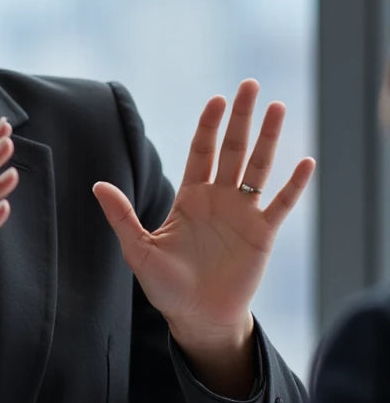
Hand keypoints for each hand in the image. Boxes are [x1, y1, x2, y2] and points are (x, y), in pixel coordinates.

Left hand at [93, 80, 314, 353]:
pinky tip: (305, 162)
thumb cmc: (166, 285)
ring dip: (268, 139)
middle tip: (250, 85)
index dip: (208, 125)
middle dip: (240, 118)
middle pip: (232, 149)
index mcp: (189, 198)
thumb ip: (121, 215)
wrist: (196, 317)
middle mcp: (218, 199)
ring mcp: (242, 214)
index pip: (200, 151)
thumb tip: (97, 185)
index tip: (217, 100)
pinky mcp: (262, 234)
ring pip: (258, 168)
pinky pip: (280, 204)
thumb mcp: (138, 249)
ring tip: (278, 107)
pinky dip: (293, 184)